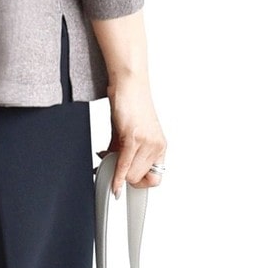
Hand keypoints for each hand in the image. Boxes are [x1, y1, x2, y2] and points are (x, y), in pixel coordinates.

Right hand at [97, 75, 166, 197]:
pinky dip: (116, 176)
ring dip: (117, 174)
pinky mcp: (133, 137)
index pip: (155, 178)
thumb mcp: (129, 135)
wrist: (129, 84)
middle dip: (124, 178)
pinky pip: (124, 165)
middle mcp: (157, 145)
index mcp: (160, 146)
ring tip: (107, 160)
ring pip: (131, 175)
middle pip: (140, 179)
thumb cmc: (130, 105)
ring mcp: (147, 142)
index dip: (140, 183)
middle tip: (112, 168)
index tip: (127, 181)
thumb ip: (124, 154)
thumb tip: (115, 170)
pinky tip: (112, 182)